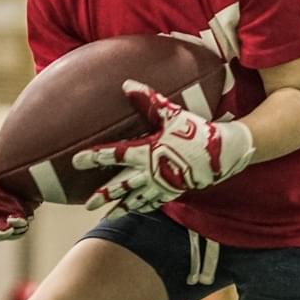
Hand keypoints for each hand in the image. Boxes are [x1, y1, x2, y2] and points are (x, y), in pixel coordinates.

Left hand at [73, 80, 254, 216]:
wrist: (222, 153)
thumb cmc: (196, 131)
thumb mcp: (172, 113)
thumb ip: (148, 100)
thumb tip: (127, 84)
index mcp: (147, 151)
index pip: (114, 154)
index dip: (95, 157)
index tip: (76, 161)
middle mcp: (151, 171)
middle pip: (122, 184)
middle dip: (104, 194)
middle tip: (87, 203)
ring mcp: (162, 184)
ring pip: (136, 198)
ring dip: (121, 206)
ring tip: (107, 215)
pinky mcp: (174, 191)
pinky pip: (155, 201)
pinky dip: (143, 205)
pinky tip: (135, 209)